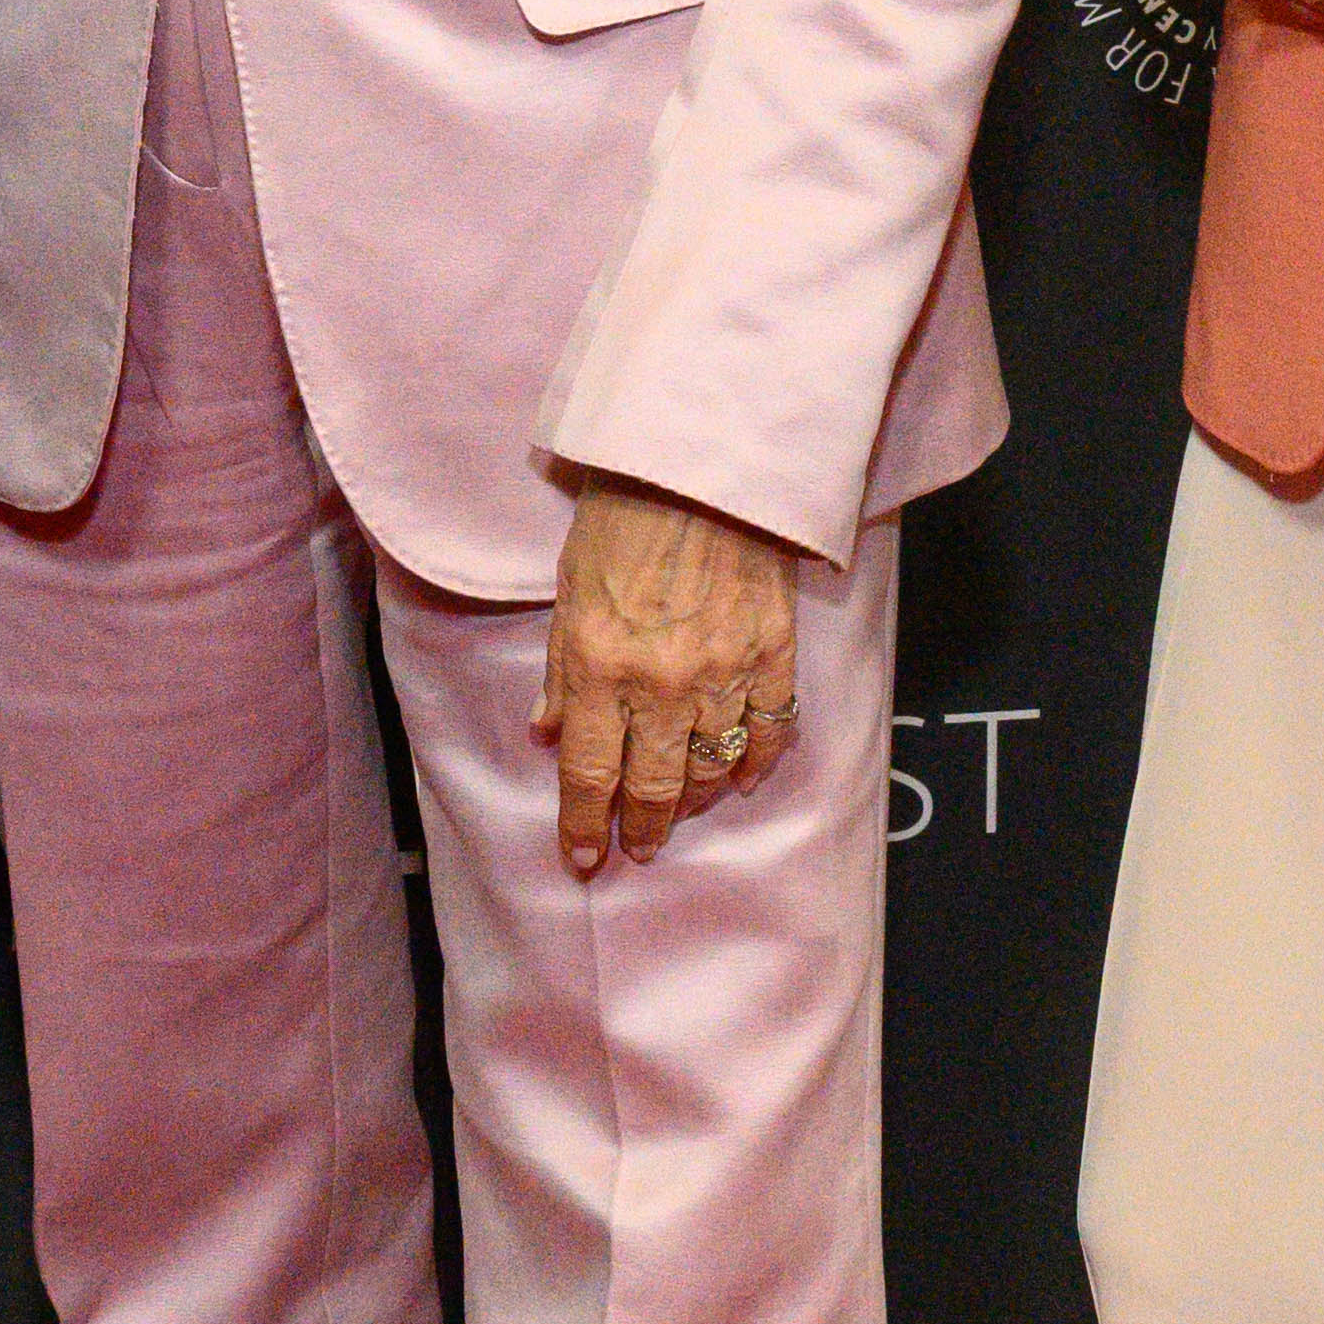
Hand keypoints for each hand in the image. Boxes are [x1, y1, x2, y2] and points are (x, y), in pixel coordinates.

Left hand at [536, 473, 801, 876]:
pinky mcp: (773, 652)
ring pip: (715, 768)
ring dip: (696, 801)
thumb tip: (550, 735)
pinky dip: (758, 763)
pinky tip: (743, 779)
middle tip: (637, 848)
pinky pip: (771, 729)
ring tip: (681, 811)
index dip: (584, 825)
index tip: (584, 859)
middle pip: (655, 786)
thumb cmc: (624, 517)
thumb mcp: (569, 592)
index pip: (591, 773)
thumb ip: (562, 673)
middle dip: (642, 828)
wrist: (702, 464)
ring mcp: (725, 671)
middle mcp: (664, 683)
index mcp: (603, 667)